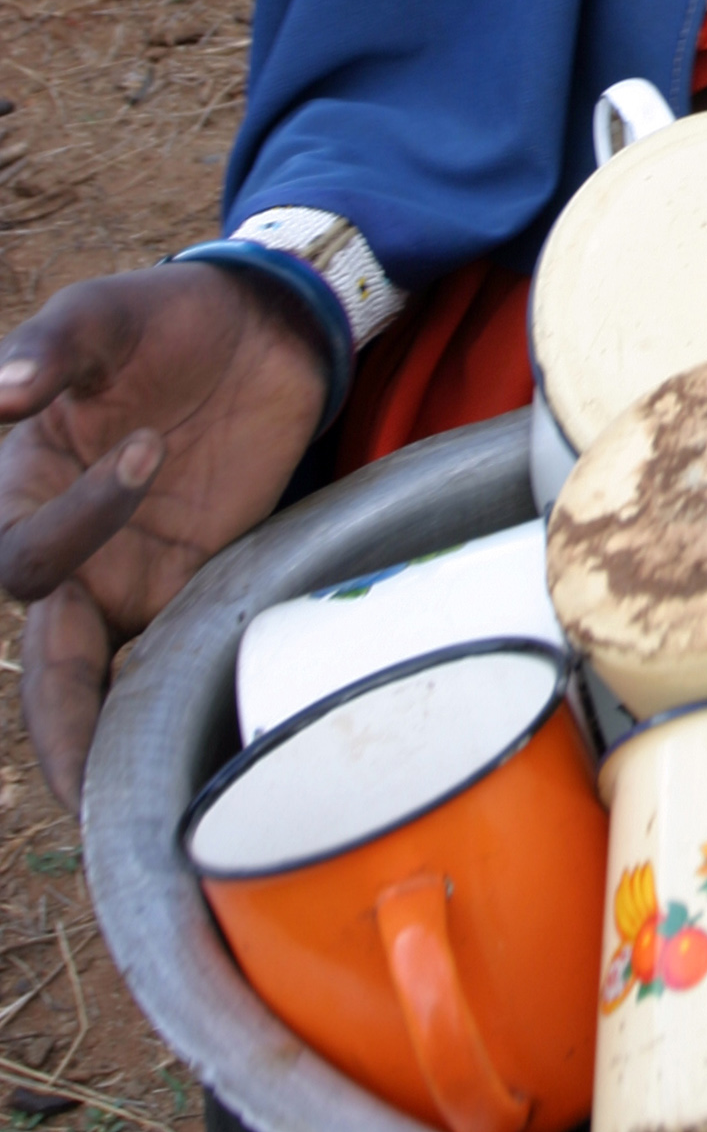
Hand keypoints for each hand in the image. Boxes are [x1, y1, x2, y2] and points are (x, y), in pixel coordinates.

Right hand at [0, 265, 327, 808]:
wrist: (257, 326)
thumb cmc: (161, 317)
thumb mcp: (105, 310)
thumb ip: (53, 347)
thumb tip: (1, 392)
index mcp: (24, 491)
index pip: (22, 555)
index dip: (76, 524)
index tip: (149, 449)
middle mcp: (71, 551)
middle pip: (48, 664)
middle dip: (60, 726)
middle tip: (86, 793)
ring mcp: (133, 575)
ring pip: (102, 684)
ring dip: (109, 747)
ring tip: (131, 821)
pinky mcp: (198, 580)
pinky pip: (175, 658)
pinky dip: (178, 707)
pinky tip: (201, 763)